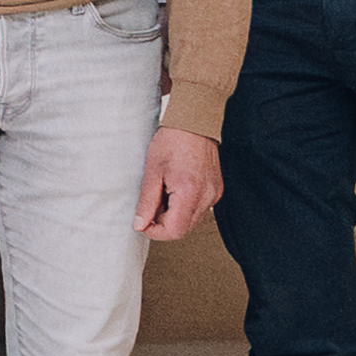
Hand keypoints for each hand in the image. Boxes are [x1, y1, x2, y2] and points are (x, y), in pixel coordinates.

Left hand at [137, 124, 222, 239]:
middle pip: (184, 229)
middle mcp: (207, 197)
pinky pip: (199, 209)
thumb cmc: (172, 142)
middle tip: (150, 205)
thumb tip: (140, 224)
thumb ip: (146, 202)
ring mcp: (215, 194)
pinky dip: (184, 206)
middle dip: (163, 223)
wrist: (193, 124)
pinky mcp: (216, 190)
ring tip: (163, 193)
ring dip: (174, 215)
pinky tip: (174, 190)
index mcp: (190, 193)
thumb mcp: (152, 172)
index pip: (175, 231)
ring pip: (192, 221)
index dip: (155, 231)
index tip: (143, 222)